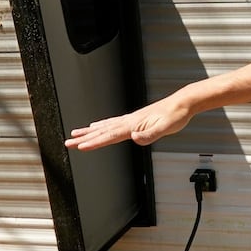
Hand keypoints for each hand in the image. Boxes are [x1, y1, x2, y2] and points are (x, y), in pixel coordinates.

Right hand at [64, 97, 191, 150]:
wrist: (182, 103)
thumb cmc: (175, 116)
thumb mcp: (166, 128)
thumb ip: (150, 134)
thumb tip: (134, 138)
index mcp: (133, 125)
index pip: (109, 136)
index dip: (93, 142)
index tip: (79, 146)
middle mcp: (128, 121)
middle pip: (101, 131)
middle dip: (84, 138)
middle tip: (68, 142)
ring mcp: (130, 120)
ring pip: (104, 126)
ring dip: (89, 131)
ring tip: (75, 133)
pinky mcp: (134, 120)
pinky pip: (112, 124)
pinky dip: (101, 125)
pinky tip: (97, 125)